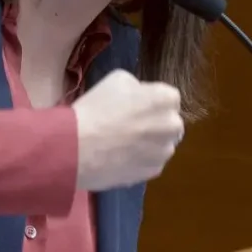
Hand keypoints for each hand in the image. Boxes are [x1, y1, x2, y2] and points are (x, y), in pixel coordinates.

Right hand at [72, 69, 183, 190]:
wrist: (78, 147)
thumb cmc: (95, 108)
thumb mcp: (117, 79)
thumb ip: (138, 87)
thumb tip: (141, 96)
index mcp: (166, 99)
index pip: (168, 97)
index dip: (149, 100)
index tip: (132, 105)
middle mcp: (173, 126)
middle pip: (168, 122)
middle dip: (154, 122)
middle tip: (128, 124)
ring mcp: (164, 152)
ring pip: (160, 144)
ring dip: (148, 142)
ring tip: (121, 143)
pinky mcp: (153, 172)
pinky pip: (150, 162)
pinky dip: (139, 159)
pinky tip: (119, 157)